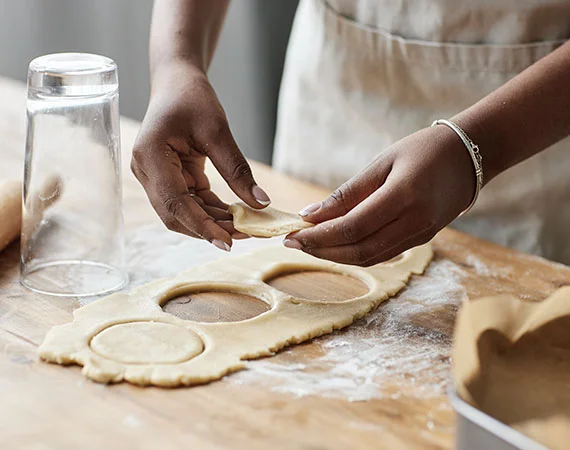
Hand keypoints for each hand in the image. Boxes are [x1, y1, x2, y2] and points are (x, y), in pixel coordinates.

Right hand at [131, 62, 269, 249]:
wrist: (176, 81)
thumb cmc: (192, 97)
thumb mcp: (217, 131)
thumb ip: (237, 170)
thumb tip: (262, 204)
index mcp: (150, 156)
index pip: (175, 203)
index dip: (201, 226)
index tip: (228, 242)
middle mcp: (146, 171)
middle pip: (175, 215)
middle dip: (209, 229)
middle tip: (245, 235)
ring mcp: (154, 177)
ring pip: (182, 213)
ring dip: (212, 223)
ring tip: (245, 227)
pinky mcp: (168, 178)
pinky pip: (189, 202)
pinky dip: (211, 211)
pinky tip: (235, 215)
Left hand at [284, 126, 475, 265]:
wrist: (470, 156)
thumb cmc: (423, 150)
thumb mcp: (381, 163)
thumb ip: (347, 193)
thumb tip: (310, 215)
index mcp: (404, 196)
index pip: (352, 227)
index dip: (319, 235)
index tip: (292, 234)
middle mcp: (415, 221)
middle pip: (359, 250)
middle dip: (322, 250)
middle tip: (293, 243)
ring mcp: (422, 234)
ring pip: (371, 257)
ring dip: (336, 256)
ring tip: (310, 245)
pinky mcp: (422, 239)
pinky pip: (383, 254)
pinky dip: (355, 253)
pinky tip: (336, 245)